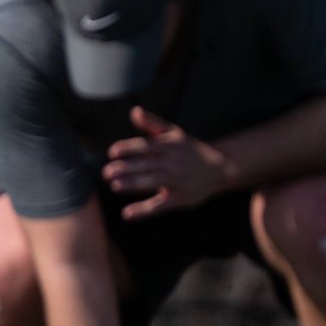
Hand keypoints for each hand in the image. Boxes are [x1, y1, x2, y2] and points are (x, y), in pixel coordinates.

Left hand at [102, 107, 232, 219]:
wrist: (219, 168)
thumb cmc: (190, 150)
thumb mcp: (174, 133)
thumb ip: (152, 123)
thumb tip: (134, 111)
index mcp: (170, 145)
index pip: (147, 146)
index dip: (129, 149)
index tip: (113, 152)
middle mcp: (173, 162)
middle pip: (147, 164)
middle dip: (127, 168)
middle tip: (107, 172)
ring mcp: (177, 181)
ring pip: (153, 182)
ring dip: (134, 184)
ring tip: (115, 186)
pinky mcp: (180, 198)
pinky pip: (160, 204)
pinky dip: (144, 210)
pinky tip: (127, 214)